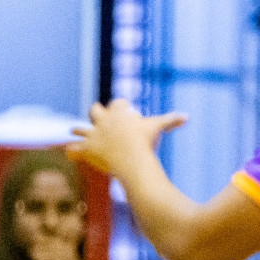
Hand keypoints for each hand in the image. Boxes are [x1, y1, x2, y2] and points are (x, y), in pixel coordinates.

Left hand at [68, 100, 186, 178]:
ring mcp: (92, 134)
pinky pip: (73, 149)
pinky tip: (72, 152)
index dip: (121, 106)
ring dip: (78, 131)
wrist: (131, 156)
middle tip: (99, 115)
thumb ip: (171, 120)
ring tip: (75, 131)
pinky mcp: (86, 149)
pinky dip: (73, 151)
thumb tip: (187, 117)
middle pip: (94, 110)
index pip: (117, 103)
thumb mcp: (158, 126)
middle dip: (96, 113)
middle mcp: (102, 120)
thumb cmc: (146, 140)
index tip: (126, 109)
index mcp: (118, 112)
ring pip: (79, 129)